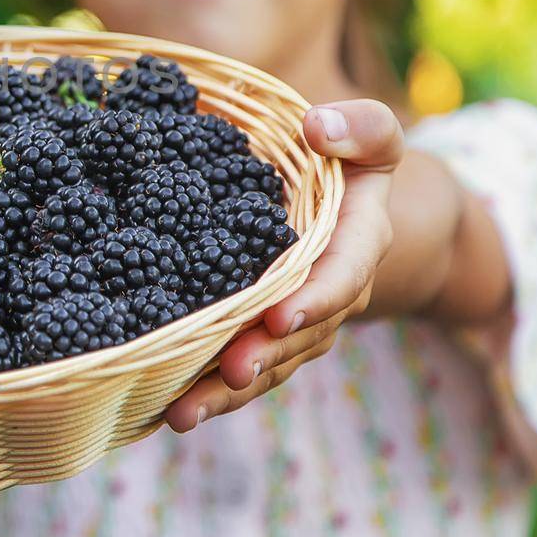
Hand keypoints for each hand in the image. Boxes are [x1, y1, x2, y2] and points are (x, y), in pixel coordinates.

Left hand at [165, 99, 404, 431]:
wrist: (338, 201)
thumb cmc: (345, 159)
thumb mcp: (368, 136)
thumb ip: (359, 127)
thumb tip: (317, 126)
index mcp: (357, 244)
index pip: (342, 276)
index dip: (315, 298)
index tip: (279, 313)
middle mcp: (331, 294)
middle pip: (299, 336)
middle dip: (264, 356)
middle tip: (230, 370)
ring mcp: (298, 322)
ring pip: (268, 364)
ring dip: (228, 392)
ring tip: (183, 411)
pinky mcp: (265, 336)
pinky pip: (244, 369)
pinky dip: (209, 392)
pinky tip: (167, 409)